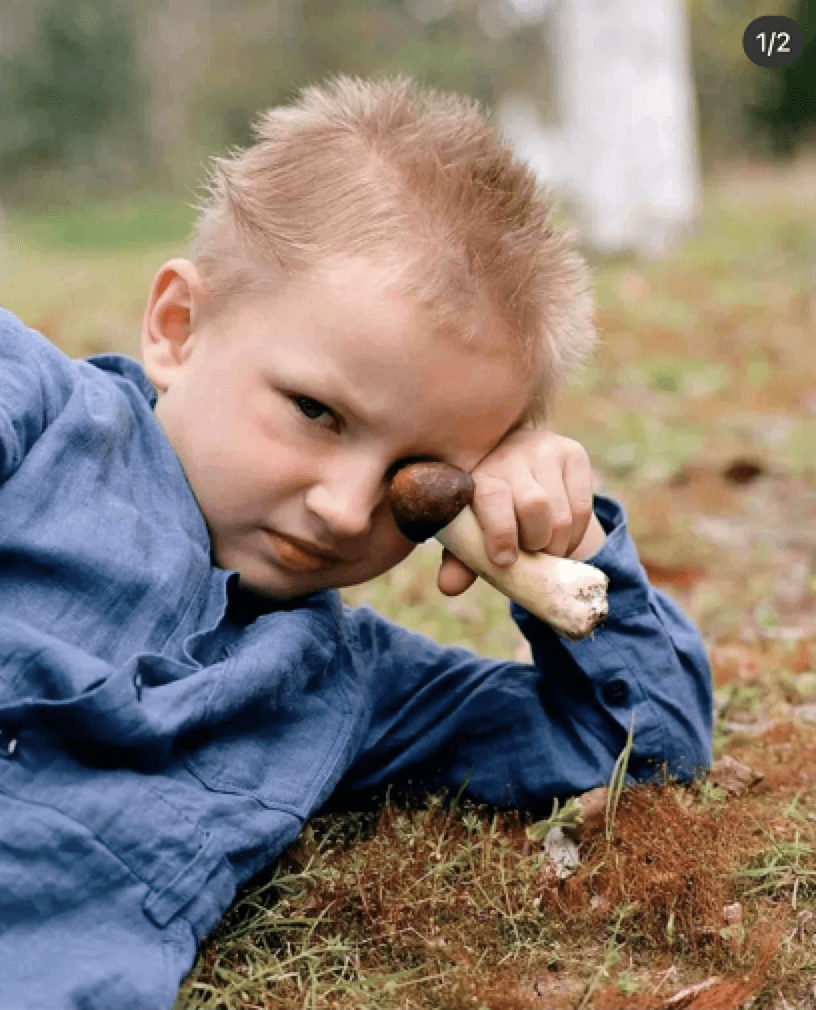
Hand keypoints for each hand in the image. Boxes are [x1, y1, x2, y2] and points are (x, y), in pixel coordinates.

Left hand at [437, 428, 606, 596]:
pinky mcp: (573, 453)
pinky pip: (582, 509)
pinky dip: (574, 536)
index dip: (500, 533)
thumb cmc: (487, 508)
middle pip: (534, 506)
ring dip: (555, 546)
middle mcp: (510, 452)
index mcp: (476, 469)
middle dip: (534, 544)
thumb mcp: (471, 530)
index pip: (493, 497)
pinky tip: (561, 538)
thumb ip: (461, 558)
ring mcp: (545, 449)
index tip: (504, 560)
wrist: (516, 467)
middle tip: (528, 554)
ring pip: (561, 514)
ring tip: (544, 549)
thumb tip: (449, 586)